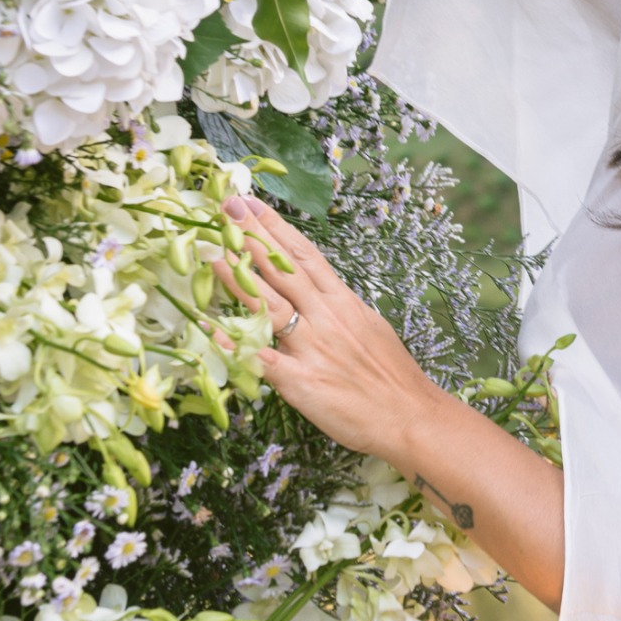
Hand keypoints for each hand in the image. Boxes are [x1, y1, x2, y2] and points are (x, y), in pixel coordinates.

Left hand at [211, 195, 444, 462]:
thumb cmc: (392, 375)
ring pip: (269, 305)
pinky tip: (210, 329)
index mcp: (343, 302)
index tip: (254, 204)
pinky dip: (236, 343)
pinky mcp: (302, 382)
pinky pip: (262, 360)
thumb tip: (317, 292)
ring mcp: (313, 348)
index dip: (277, 228)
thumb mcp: (369, 326)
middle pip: (283, 270)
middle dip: (253, 236)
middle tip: (227, 205)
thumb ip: (338, 308)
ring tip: (213, 252)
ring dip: (238, 277)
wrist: (409, 417)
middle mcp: (326, 318)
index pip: (305, 256)